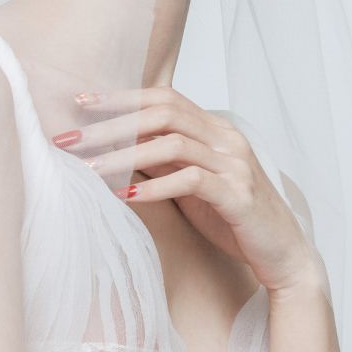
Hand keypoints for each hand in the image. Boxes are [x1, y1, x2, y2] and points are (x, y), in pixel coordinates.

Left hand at [56, 83, 325, 296]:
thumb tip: (112, 147)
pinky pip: (191, 180)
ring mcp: (235, 164)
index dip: (120, 97)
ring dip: (124, 154)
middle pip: (163, 113)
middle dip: (111, 123)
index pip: (163, 97)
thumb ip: (161, 161)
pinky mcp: (238, 195)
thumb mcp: (189, 184)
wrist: (282, 253)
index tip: (79, 103)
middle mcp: (226, 138)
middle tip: (70, 138)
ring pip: (172, 143)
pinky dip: (154, 186)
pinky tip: (125, 194)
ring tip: (88, 169)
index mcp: (214, 129)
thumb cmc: (231, 219)